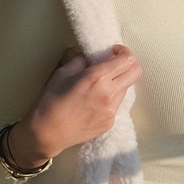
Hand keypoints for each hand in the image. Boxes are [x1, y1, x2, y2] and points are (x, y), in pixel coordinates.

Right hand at [25, 43, 140, 158]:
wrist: (47, 132)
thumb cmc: (51, 102)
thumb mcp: (62, 73)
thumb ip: (81, 62)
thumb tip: (91, 59)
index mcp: (97, 78)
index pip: (127, 59)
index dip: (124, 52)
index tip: (114, 51)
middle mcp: (109, 93)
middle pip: (136, 72)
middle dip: (128, 64)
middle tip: (115, 64)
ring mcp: (111, 110)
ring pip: (126, 88)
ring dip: (118, 82)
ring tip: (100, 85)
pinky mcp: (110, 122)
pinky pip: (117, 104)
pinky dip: (110, 98)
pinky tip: (94, 101)